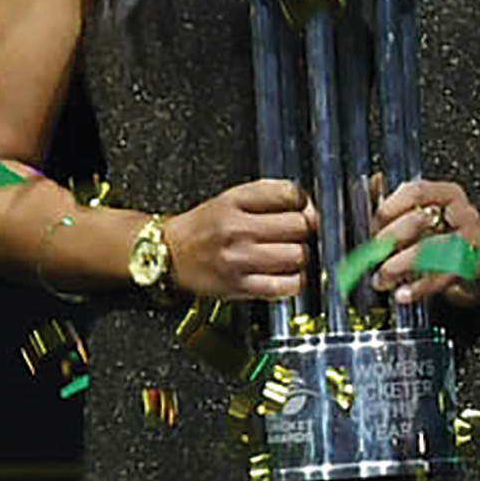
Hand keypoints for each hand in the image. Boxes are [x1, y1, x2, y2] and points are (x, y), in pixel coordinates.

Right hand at [164, 176, 314, 300]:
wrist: (169, 255)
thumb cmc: (204, 227)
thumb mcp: (231, 198)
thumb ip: (271, 195)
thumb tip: (309, 209)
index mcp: (234, 201)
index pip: (289, 194)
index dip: (302, 202)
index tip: (298, 209)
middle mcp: (235, 229)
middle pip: (298, 226)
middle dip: (302, 230)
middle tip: (292, 235)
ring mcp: (237, 259)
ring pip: (297, 256)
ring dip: (299, 257)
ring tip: (286, 255)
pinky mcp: (239, 286)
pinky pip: (286, 286)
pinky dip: (295, 281)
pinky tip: (286, 275)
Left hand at [360, 175, 479, 300]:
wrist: (471, 259)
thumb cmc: (441, 233)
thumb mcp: (418, 214)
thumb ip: (394, 201)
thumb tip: (373, 184)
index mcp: (446, 194)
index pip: (416, 191)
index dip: (390, 207)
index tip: (374, 224)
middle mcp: (462, 214)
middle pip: (422, 220)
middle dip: (392, 238)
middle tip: (373, 253)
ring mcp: (471, 241)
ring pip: (434, 250)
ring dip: (403, 265)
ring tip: (383, 278)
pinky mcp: (472, 268)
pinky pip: (445, 277)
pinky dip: (420, 287)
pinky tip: (403, 293)